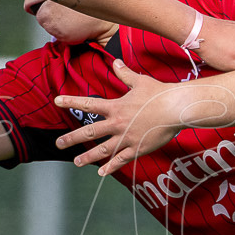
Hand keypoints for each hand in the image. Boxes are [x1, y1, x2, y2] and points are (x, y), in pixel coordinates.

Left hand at [53, 60, 187, 175]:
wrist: (176, 108)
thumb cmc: (159, 93)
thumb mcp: (140, 81)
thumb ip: (125, 74)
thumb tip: (115, 62)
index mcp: (116, 107)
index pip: (89, 104)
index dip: (72, 102)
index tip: (57, 101)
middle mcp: (117, 124)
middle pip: (90, 132)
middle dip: (72, 138)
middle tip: (58, 143)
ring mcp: (127, 138)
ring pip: (102, 150)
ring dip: (87, 156)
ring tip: (76, 161)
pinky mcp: (138, 148)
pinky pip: (121, 160)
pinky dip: (111, 167)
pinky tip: (101, 172)